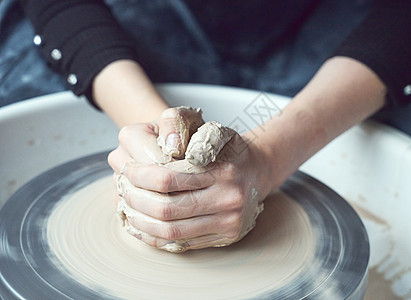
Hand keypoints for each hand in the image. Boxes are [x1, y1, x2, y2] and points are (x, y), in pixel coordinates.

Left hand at [108, 107, 269, 251]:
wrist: (259, 171)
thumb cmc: (230, 150)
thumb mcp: (216, 131)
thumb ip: (192, 132)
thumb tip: (166, 148)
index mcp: (222, 171)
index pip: (168, 179)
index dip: (140, 176)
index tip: (127, 170)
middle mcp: (228, 200)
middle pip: (167, 209)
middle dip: (136, 201)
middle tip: (123, 190)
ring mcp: (229, 223)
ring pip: (172, 231)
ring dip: (141, 222)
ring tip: (127, 208)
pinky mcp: (226, 238)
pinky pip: (182, 244)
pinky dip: (155, 237)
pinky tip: (142, 226)